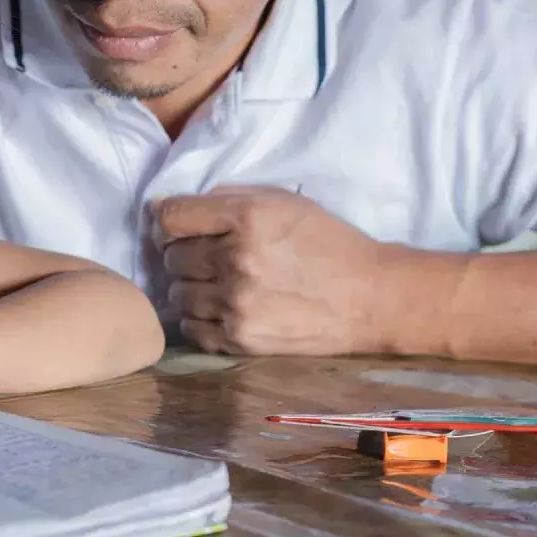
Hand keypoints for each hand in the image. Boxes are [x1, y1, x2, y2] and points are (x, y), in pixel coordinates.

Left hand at [152, 185, 407, 356]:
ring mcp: (236, 303)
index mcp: (247, 218)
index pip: (170, 216)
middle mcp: (236, 260)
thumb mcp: (283, 201)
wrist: (370, 299)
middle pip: (170, 256)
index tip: (174, 225)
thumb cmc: (327, 242)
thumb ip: (227, 197)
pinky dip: (198, 317)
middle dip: (181, 252)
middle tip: (204, 255)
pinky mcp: (240, 338)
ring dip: (189, 285)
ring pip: (176, 293)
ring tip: (216, 282)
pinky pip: (191, 327)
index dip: (165, 219)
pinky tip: (220, 308)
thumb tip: (167, 206)